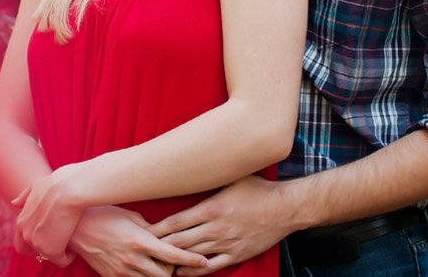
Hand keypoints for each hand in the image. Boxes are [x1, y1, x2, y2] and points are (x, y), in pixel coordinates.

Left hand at [11, 164, 87, 266]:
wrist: (68, 188)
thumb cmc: (56, 183)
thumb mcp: (35, 187)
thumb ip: (24, 196)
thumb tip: (14, 203)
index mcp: (21, 221)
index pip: (21, 244)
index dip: (35, 243)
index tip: (49, 237)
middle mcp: (26, 234)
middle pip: (34, 253)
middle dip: (47, 248)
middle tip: (60, 241)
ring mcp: (37, 243)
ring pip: (49, 257)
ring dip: (59, 251)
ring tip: (70, 242)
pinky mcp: (52, 250)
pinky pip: (61, 261)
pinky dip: (69, 256)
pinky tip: (75, 247)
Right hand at [71, 206, 208, 276]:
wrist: (75, 227)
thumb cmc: (103, 215)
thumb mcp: (130, 216)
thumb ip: (150, 228)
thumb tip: (166, 234)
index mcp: (140, 240)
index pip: (173, 254)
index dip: (191, 259)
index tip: (204, 260)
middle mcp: (133, 258)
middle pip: (166, 274)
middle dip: (174, 270)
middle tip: (176, 262)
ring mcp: (122, 271)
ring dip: (160, 276)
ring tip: (160, 267)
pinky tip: (144, 272)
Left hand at [148, 176, 289, 275]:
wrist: (285, 208)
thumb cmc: (257, 188)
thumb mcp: (230, 177)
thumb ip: (209, 176)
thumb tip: (189, 161)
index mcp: (210, 208)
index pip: (176, 221)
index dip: (157, 229)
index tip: (142, 231)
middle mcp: (215, 228)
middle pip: (179, 241)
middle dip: (159, 246)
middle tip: (142, 249)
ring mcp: (226, 243)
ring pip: (193, 256)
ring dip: (174, 259)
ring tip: (157, 261)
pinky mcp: (237, 254)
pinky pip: (212, 266)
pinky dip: (195, 271)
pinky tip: (182, 272)